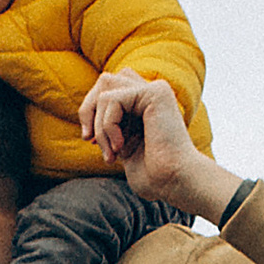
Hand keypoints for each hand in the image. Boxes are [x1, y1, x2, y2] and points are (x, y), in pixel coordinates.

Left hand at [75, 70, 240, 221]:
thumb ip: (110, 128)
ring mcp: (155, 89)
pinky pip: (112, 99)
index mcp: (144, 105)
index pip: (108, 88)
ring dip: (99, 126)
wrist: (175, 183)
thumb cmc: (153, 176)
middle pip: (104, 80)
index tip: (92, 141)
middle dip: (89, 110)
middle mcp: (151, 92)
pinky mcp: (155, 92)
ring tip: (112, 153)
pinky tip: (121, 148)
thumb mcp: (122, 147)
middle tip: (90, 140)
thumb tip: (88, 116)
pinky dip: (108, 127)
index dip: (92, 111)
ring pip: (105, 89)